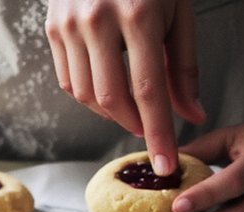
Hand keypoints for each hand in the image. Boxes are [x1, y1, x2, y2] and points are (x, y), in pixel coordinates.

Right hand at [45, 0, 204, 175]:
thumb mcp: (179, 13)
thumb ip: (184, 67)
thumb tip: (192, 117)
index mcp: (137, 14)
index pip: (148, 91)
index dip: (158, 134)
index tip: (166, 165)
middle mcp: (97, 20)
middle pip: (113, 100)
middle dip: (135, 125)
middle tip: (152, 132)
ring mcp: (68, 24)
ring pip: (86, 96)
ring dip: (112, 113)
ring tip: (132, 108)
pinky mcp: (51, 28)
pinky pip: (68, 81)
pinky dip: (90, 96)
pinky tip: (108, 89)